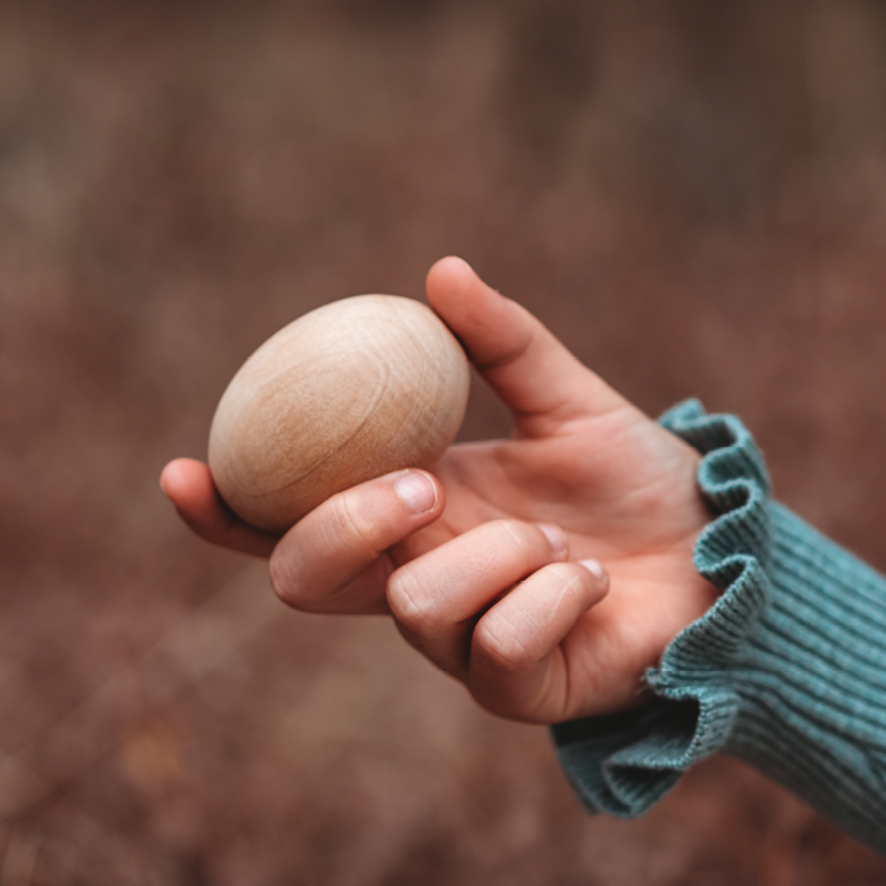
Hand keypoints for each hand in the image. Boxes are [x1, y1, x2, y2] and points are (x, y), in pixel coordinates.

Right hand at [161, 257, 716, 723]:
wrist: (711, 552)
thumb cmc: (632, 481)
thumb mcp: (568, 397)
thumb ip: (503, 341)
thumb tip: (438, 270)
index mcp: (412, 513)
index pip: (293, 522)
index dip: (229, 509)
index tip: (182, 471)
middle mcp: (417, 578)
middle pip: (307, 578)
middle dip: (348, 523)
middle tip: (424, 482)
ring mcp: (458, 644)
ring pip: (415, 605)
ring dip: (497, 554)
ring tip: (561, 543)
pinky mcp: (514, 689)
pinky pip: (499, 647)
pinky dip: (553, 597)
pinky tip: (591, 582)